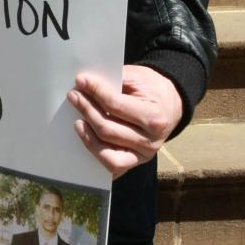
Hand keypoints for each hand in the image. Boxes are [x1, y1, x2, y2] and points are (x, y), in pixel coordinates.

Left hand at [68, 65, 183, 178]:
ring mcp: (143, 156)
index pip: (116, 105)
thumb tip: (86, 84)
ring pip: (107, 153)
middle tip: (73, 96)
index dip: (95, 92)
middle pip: (107, 129)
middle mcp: (150, 141)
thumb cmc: (152, 89)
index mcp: (154, 117)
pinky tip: (86, 139)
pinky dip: (96, 155)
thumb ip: (115, 80)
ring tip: (77, 121)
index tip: (81, 81)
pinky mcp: (135, 162)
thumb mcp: (139, 77)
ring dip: (87, 136)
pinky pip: (112, 167)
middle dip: (86, 110)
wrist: (171, 105)